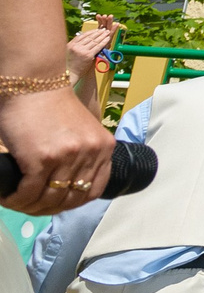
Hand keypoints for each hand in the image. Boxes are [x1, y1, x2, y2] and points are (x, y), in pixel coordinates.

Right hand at [0, 84, 114, 215]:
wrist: (34, 84)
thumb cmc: (52, 107)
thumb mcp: (81, 131)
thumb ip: (82, 154)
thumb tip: (67, 186)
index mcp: (104, 147)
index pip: (94, 190)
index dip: (72, 202)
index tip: (54, 203)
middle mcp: (91, 153)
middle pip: (70, 199)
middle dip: (47, 208)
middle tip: (28, 205)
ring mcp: (68, 157)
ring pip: (49, 200)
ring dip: (29, 206)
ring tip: (16, 201)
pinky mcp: (42, 159)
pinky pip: (29, 193)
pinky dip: (16, 200)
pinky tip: (7, 196)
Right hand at [65, 20, 113, 70]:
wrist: (70, 74)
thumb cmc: (71, 64)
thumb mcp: (69, 52)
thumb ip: (76, 45)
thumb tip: (85, 38)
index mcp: (70, 44)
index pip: (82, 35)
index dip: (91, 32)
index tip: (97, 30)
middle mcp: (76, 46)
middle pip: (89, 37)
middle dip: (98, 32)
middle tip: (104, 29)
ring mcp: (82, 50)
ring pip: (94, 41)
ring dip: (102, 35)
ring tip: (107, 32)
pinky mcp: (88, 55)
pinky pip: (98, 46)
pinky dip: (104, 42)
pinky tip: (108, 38)